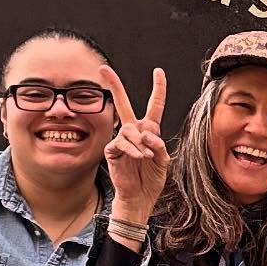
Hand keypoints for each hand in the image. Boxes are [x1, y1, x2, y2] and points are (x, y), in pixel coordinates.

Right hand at [101, 66, 169, 221]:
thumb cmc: (152, 178)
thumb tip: (147, 134)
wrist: (140, 196)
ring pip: (129, 129)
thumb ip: (158, 144)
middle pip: (123, 103)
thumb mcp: (163, 160)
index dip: (158, 89)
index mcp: (149, 130)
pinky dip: (131, 149)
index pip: (154, 106)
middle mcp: (134, 131)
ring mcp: (122, 140)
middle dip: (114, 85)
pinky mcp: (112, 151)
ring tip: (146, 156)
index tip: (158, 72)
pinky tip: (138, 156)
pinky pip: (121, 143)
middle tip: (103, 69)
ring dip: (140, 142)